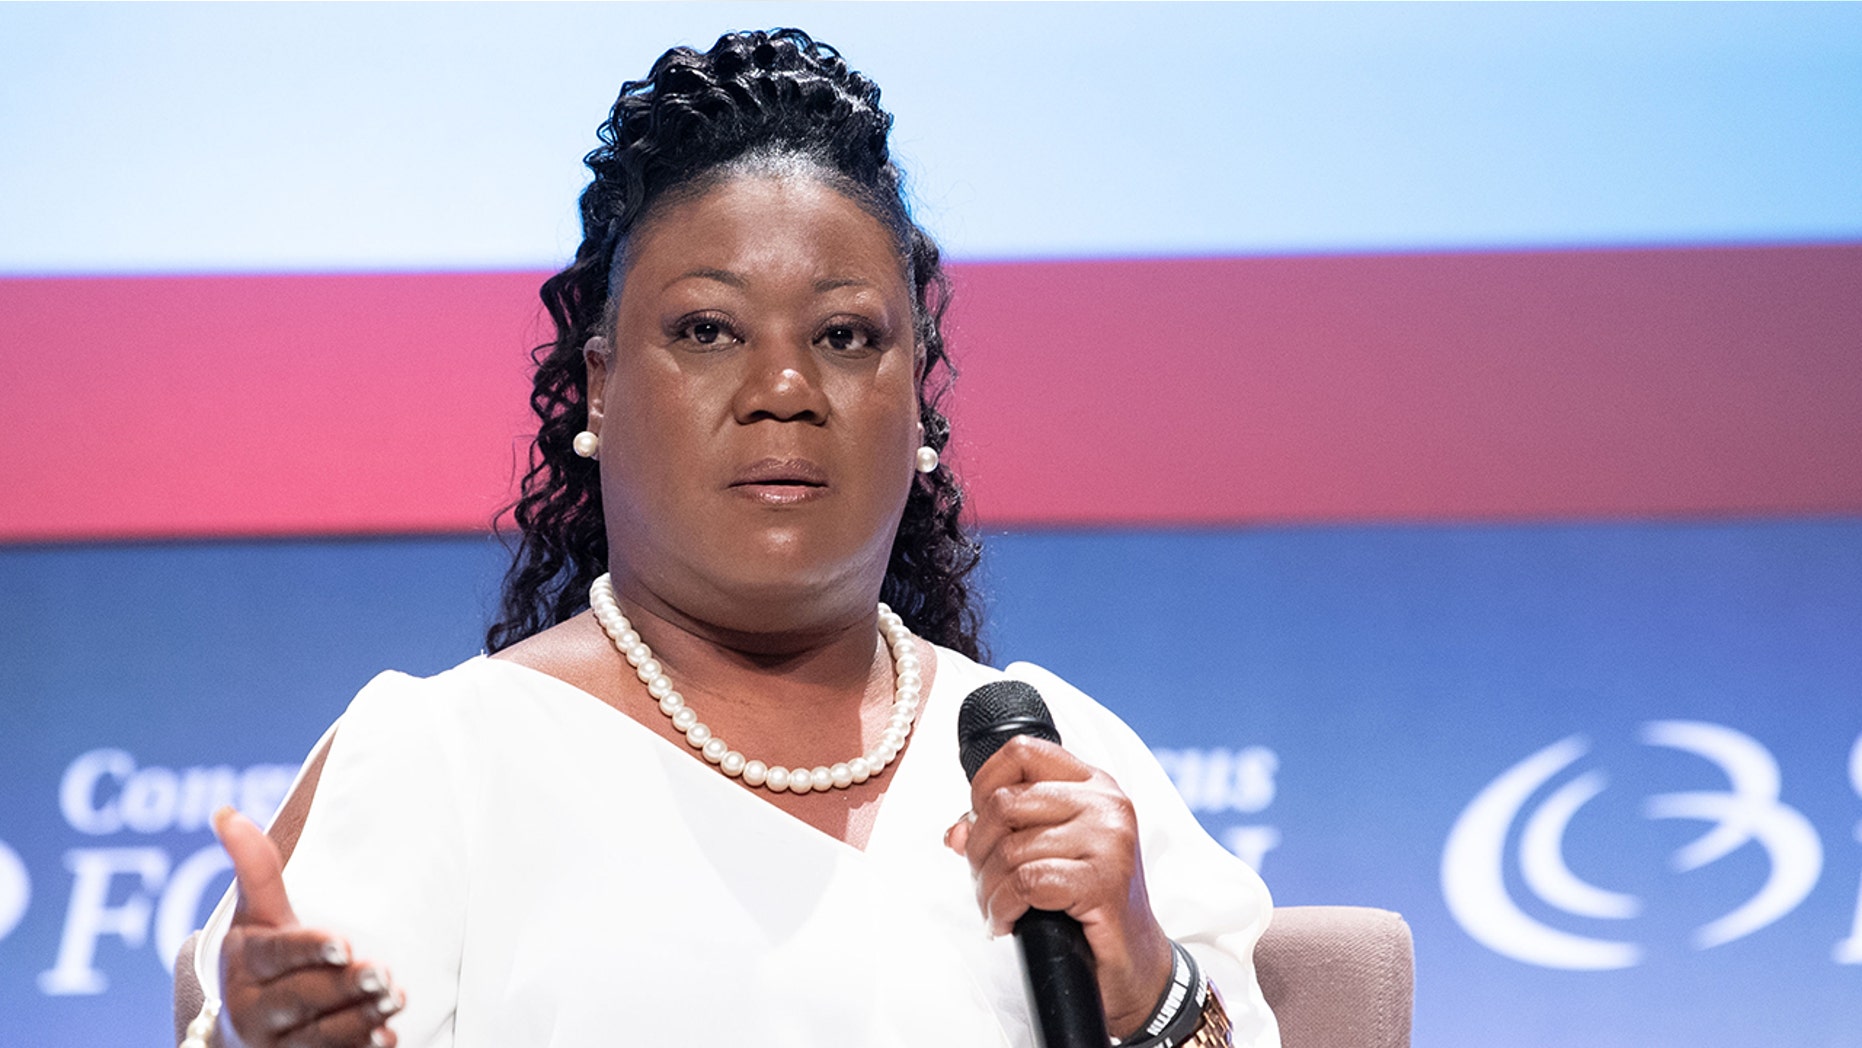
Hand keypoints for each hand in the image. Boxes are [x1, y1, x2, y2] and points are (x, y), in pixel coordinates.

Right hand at [213, 806, 404, 1047]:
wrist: (249, 1027)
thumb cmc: (264, 956)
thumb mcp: (259, 913)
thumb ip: (254, 867)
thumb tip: (225, 811)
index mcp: (243, 963)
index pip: (276, 955)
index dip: (309, 949)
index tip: (344, 944)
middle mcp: (251, 1010)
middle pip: (301, 999)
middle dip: (344, 988)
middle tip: (383, 974)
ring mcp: (275, 1046)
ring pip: (319, 1038)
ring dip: (359, 1020)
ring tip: (394, 998)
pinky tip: (387, 1037)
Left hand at [943, 736, 1172, 1039]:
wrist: (1133, 961)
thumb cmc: (1089, 903)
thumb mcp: (1047, 853)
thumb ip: (1004, 832)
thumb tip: (957, 832)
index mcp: (1093, 784)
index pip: (1022, 750)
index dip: (983, 783)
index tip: (978, 824)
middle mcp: (1105, 803)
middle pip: (1004, 803)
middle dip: (979, 850)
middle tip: (984, 882)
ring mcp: (1108, 839)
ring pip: (1010, 849)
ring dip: (988, 888)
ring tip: (996, 909)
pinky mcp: (1103, 880)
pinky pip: (1025, 883)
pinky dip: (1004, 908)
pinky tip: (1007, 923)